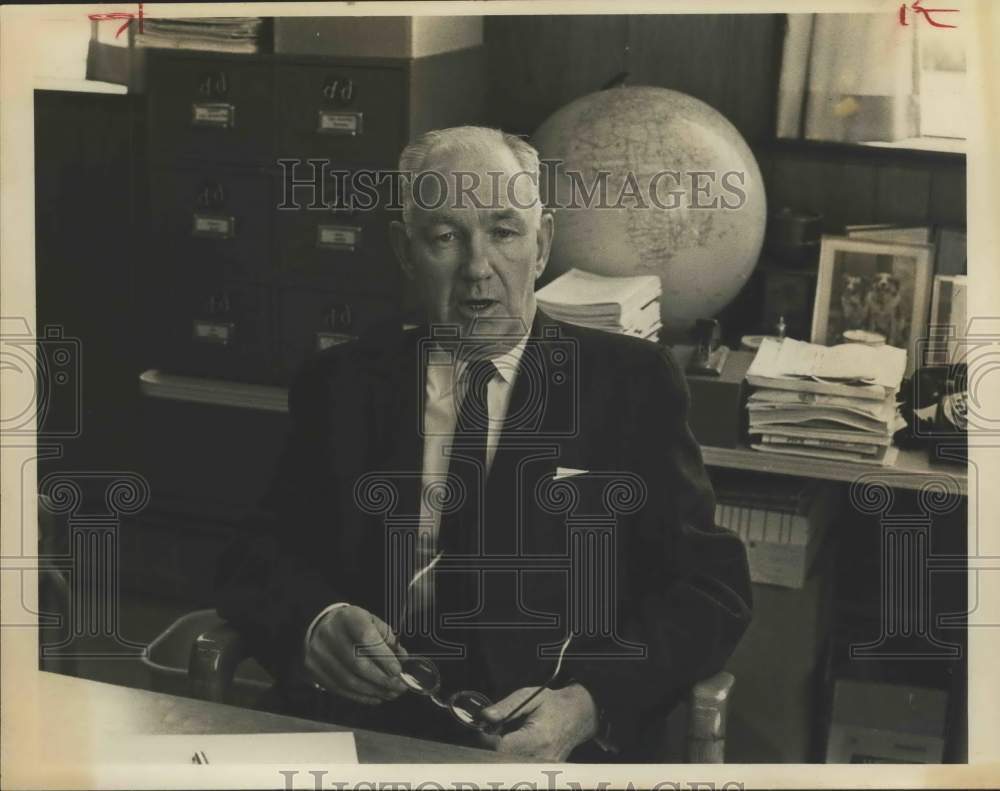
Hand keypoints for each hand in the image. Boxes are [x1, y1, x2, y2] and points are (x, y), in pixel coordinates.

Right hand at [304, 605, 408, 704]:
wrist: (320, 626)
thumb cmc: (352, 624)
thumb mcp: (371, 621)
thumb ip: (388, 638)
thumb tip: (402, 658)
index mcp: (348, 618)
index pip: (366, 638)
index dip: (383, 657)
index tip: (398, 670)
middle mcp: (330, 635)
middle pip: (358, 664)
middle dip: (382, 679)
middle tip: (399, 687)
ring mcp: (319, 654)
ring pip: (348, 680)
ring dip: (373, 691)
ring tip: (390, 694)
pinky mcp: (313, 671)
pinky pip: (339, 689)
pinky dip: (360, 696)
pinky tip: (375, 697)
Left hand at [476, 683, 599, 761]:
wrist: (577, 715)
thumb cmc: (553, 704)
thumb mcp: (529, 696)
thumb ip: (506, 707)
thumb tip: (484, 717)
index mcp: (538, 738)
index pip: (502, 749)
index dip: (487, 740)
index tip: (483, 728)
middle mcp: (542, 758)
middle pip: (503, 761)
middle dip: (491, 748)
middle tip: (491, 733)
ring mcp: (544, 768)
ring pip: (510, 767)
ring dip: (500, 754)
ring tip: (504, 737)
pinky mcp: (544, 772)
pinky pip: (519, 768)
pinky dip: (510, 758)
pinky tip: (513, 746)